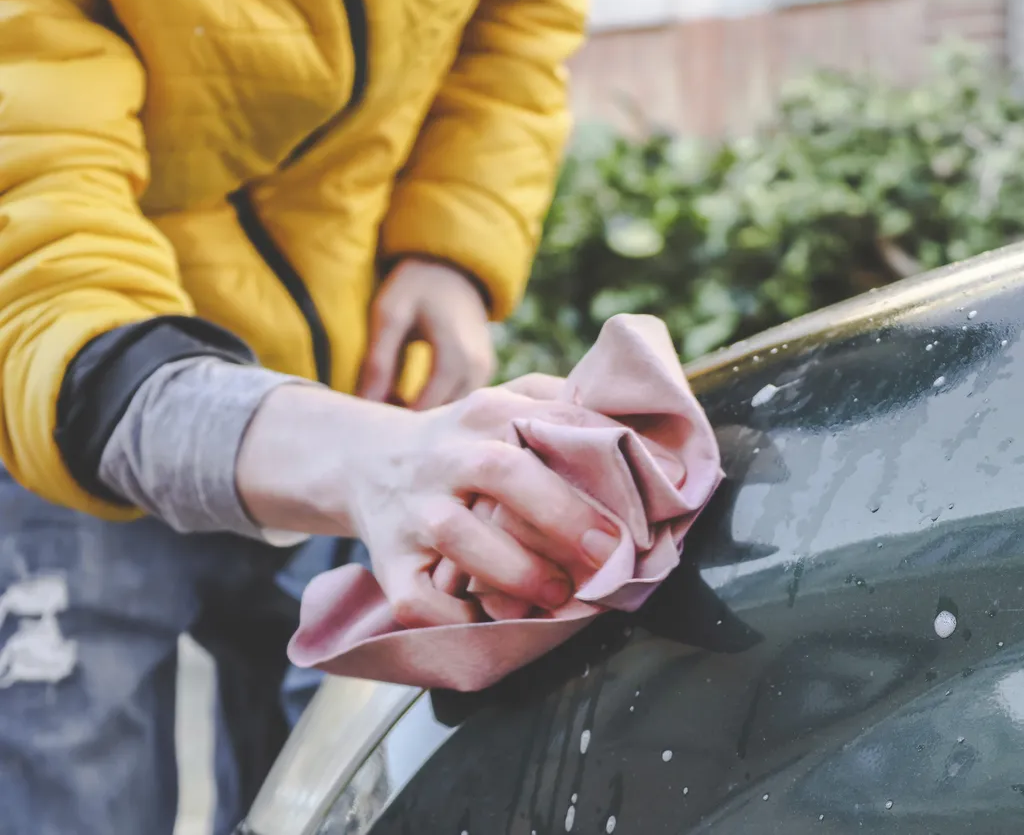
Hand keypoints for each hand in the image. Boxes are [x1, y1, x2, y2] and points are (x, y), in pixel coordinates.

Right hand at [236, 375, 620, 626]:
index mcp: (486, 413)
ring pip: (459, 537)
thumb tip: (651, 441)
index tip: (656, 488)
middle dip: (563, 515)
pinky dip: (457, 618)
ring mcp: (413, 510)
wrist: (365, 463)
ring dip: (518, 571)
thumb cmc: (463, 442)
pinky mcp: (389, 563)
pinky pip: (417, 599)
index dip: (604, 451)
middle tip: (610, 554)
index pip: (552, 421)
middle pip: (502, 472)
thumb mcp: (505, 406)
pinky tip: (494, 620)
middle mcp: (446, 456)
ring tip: (559, 594)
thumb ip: (565, 408)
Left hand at [358, 257, 495, 408]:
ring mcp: (485, 371)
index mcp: (457, 355)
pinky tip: (410, 394)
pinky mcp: (484, 372)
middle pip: (440, 413)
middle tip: (376, 409)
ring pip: (450, 410)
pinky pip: (458, 400)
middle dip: (408, 417)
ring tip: (390, 399)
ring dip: (422, 411)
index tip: (371, 417)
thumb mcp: (389, 315)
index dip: (397, 417)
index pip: (427, 406)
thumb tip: (365, 404)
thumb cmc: (416, 286)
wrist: (452, 268)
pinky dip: (435, 402)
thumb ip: (377, 361)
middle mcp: (478, 368)